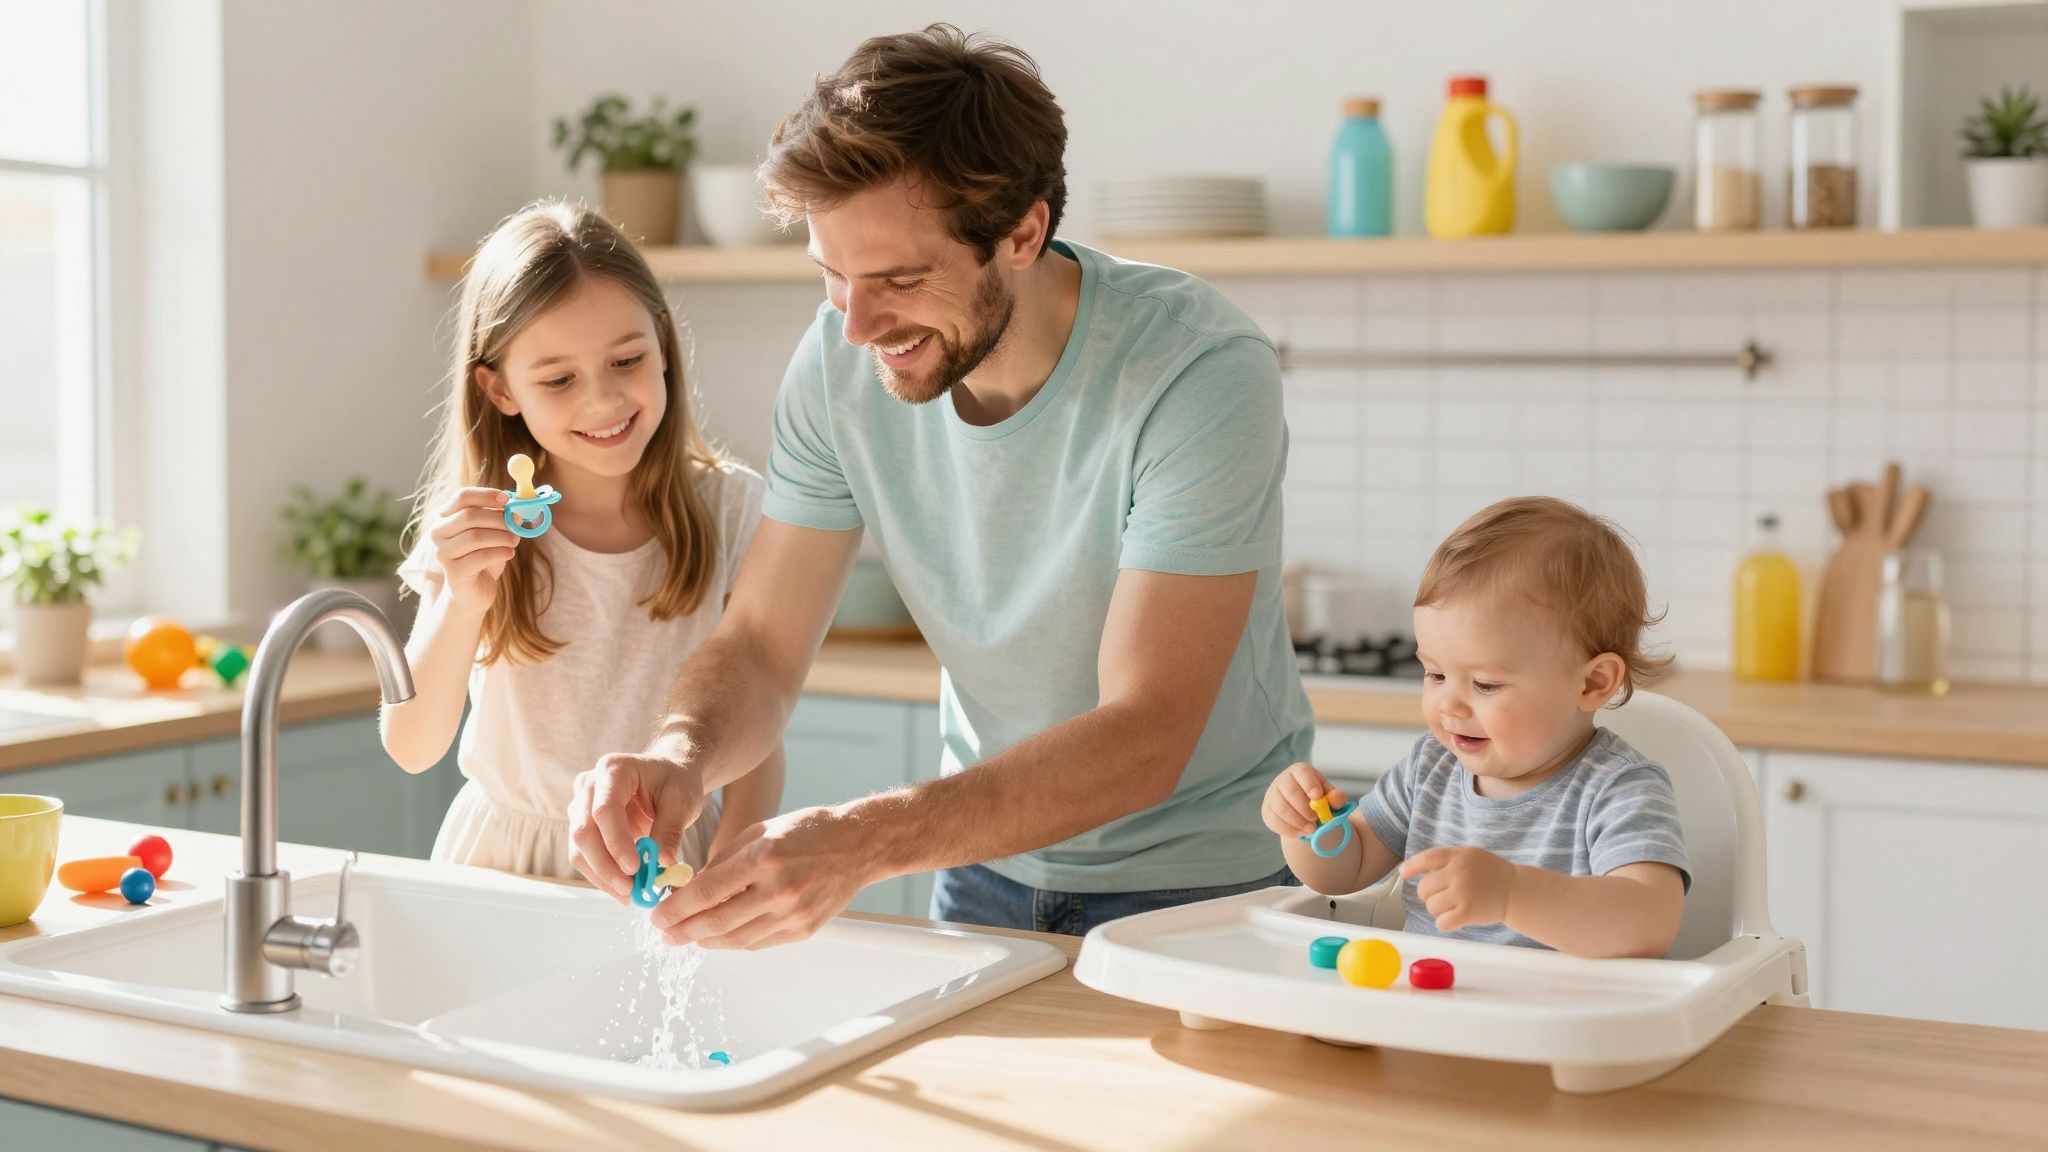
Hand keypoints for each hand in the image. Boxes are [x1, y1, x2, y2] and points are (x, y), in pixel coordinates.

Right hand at [426, 487, 519, 612]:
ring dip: (501, 536)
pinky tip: (509, 553)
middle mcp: (438, 533)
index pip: (462, 497)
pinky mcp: (453, 572)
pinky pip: (480, 557)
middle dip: (498, 518)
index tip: (507, 499)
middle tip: (517, 524)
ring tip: (515, 540)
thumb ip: (501, 518)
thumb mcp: (492, 533)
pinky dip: (500, 552)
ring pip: (474, 536)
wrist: (473, 592)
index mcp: (445, 517)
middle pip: (468, 515)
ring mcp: (443, 553)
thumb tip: (517, 509)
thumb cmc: (483, 558)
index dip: (486, 495)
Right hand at [567, 752, 705, 901]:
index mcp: (613, 770)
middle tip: (630, 890)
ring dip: (602, 877)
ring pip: (579, 849)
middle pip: (583, 832)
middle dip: (605, 866)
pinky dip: (602, 876)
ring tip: (630, 895)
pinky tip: (624, 890)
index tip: (635, 868)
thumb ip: (670, 830)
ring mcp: (581, 806)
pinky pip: (585, 856)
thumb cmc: (676, 781)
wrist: (668, 774)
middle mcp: (589, 786)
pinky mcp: (583, 826)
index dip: (616, 842)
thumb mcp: (682, 801)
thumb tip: (662, 864)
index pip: (605, 810)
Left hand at [649, 806, 868, 949]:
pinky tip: (719, 935)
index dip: (677, 908)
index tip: (657, 916)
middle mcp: (779, 889)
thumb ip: (724, 862)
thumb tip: (690, 889)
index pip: (708, 891)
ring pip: (736, 939)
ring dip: (705, 940)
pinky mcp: (804, 930)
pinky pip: (759, 942)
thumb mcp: (760, 832)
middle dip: (683, 931)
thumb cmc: (807, 831)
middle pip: (717, 922)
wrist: (858, 846)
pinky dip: (734, 940)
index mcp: (764, 858)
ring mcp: (793, 914)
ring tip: (687, 936)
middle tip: (664, 934)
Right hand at [1262, 761, 1346, 837]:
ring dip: (1298, 822)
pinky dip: (1289, 830)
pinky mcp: (1266, 810)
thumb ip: (1336, 797)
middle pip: (1290, 792)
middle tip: (1315, 820)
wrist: (1302, 809)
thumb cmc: (1317, 798)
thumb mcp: (1329, 796)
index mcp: (1300, 771)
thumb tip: (1338, 798)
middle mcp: (1282, 780)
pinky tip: (1301, 833)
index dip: (1309, 784)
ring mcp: (1271, 795)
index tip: (1317, 797)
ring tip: (1311, 829)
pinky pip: (1274, 821)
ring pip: (1280, 809)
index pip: (1302, 773)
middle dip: (1304, 809)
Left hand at [1399, 846, 1518, 932]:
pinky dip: (1445, 923)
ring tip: (1452, 907)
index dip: (1412, 866)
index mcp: (1458, 856)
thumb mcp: (1471, 856)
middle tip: (1441, 897)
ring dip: (1438, 910)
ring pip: (1431, 906)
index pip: (1427, 858)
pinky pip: (1442, 922)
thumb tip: (1416, 868)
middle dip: (1428, 895)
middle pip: (1425, 887)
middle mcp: (1459, 872)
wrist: (1516, 891)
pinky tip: (1454, 919)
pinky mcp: (1469, 912)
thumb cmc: (1491, 874)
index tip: (1404, 873)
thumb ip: (1447, 860)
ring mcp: (1463, 892)